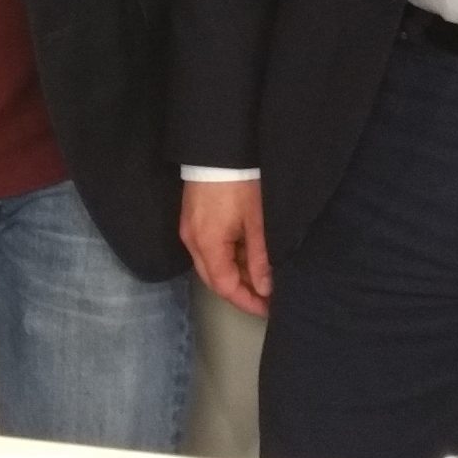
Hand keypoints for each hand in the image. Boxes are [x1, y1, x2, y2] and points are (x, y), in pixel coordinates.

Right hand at [180, 178, 272, 316]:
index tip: (267, 309)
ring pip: (211, 265)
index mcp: (207, 244)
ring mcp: (190, 229)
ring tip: (261, 276)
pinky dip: (227, 258)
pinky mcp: (192, 219)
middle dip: (240, 291)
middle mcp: (192, 240)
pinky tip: (246, 256)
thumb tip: (265, 287)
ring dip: (235, 274)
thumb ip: (260, 258)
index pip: (224, 286)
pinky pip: (208, 249)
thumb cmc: (240, 183)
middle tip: (266, 298)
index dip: (246, 301)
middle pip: (214, 278)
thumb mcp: (256, 223)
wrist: (219, 149)